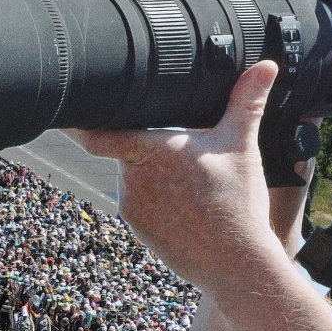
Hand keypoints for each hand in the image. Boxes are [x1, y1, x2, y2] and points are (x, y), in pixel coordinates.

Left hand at [67, 61, 287, 290]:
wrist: (236, 264)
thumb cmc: (237, 204)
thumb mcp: (242, 146)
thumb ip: (247, 101)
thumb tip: (267, 65)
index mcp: (152, 151)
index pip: (97, 134)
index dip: (77, 123)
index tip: (65, 111)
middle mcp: (133, 179)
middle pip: (126, 150)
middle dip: (146, 146)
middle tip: (180, 152)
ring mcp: (132, 207)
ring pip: (133, 177)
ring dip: (152, 173)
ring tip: (190, 183)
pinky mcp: (137, 229)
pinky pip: (139, 203)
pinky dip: (156, 199)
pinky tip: (184, 206)